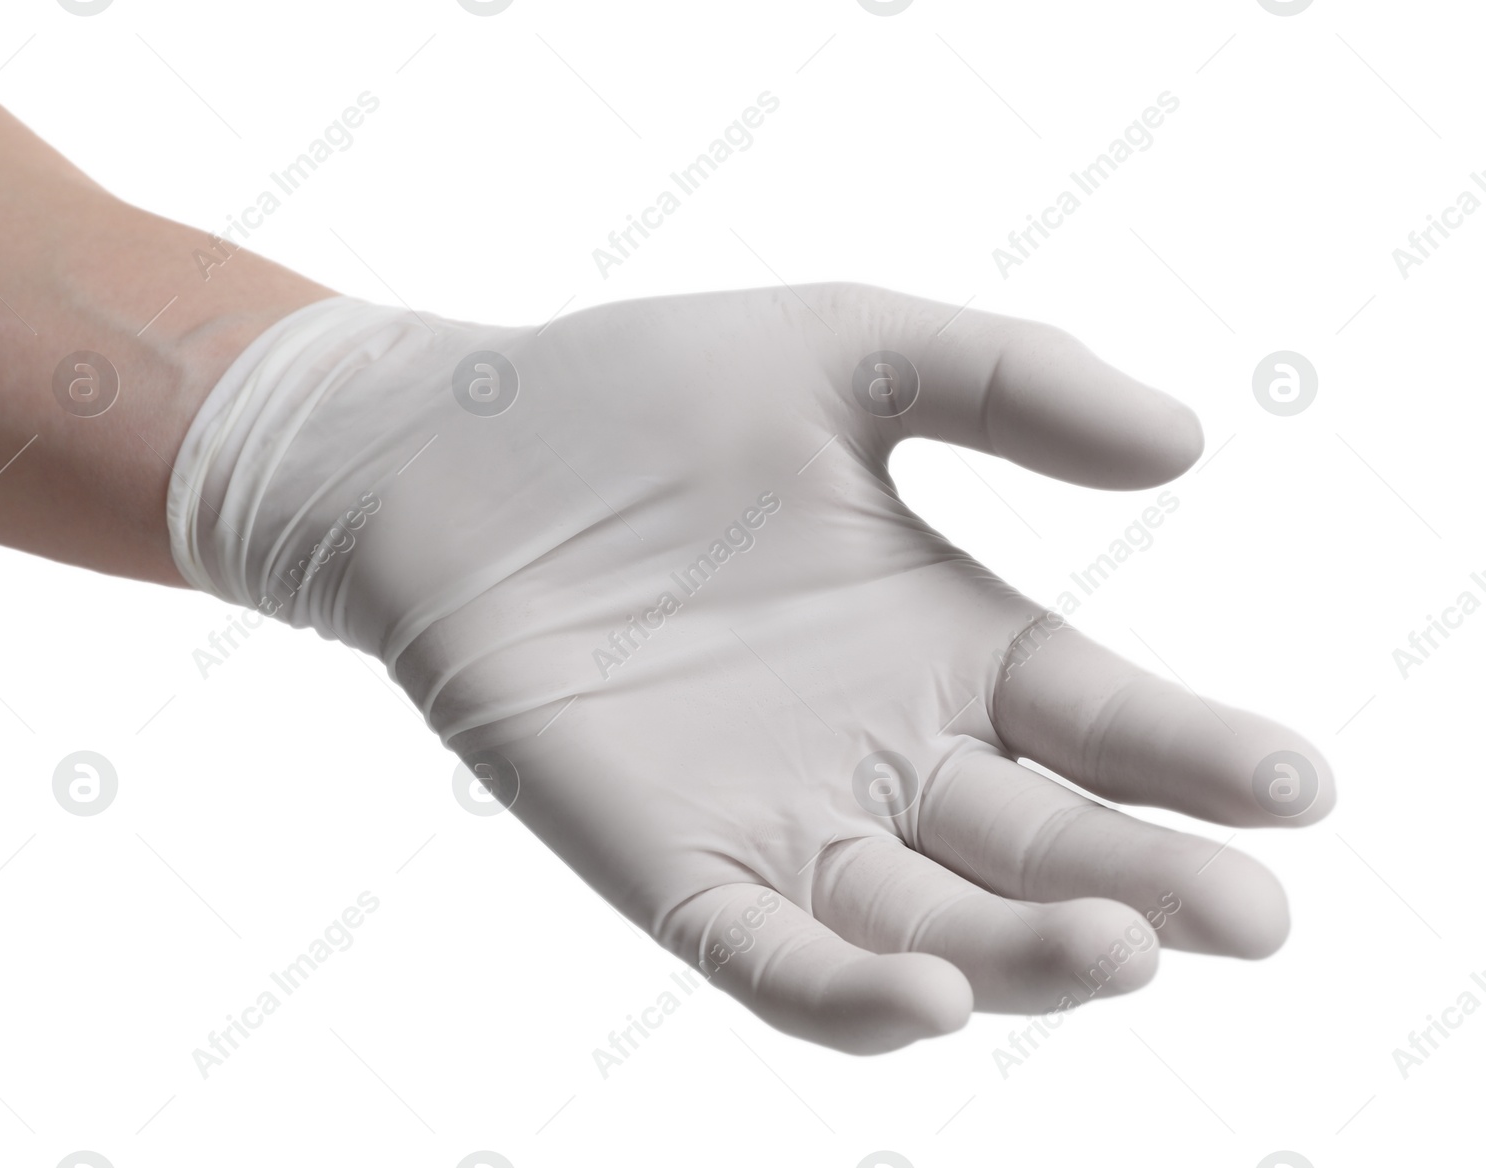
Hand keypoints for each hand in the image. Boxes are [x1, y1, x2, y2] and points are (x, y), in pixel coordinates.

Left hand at [169, 282, 1333, 1052]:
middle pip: (1041, 845)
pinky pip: (769, 958)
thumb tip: (1190, 442)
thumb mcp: (845, 355)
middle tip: (1250, 915)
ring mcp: (775, 821)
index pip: (1099, 722)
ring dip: (1023, 954)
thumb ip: (1008, 382)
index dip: (1199, 757)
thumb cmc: (638, 398)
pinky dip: (848, 991)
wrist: (448, 449)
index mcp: (944, 642)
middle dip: (1149, 884)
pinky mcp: (666, 865)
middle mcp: (880, 753)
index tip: (1296, 785)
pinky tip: (925, 990)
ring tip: (1122, 945)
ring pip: (929, 924)